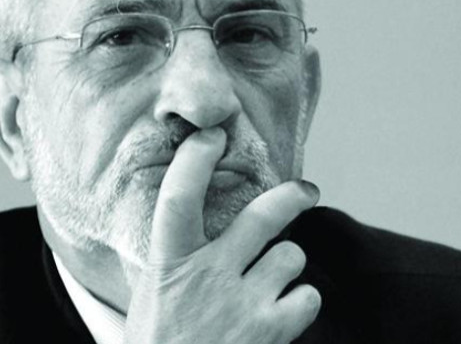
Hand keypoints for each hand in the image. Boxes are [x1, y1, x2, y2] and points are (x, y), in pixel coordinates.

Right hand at [123, 127, 321, 343]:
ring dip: (286, 268)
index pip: (177, 199)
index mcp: (169, 263)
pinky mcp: (272, 331)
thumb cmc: (161, 341)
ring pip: (290, 256)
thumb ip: (177, 257)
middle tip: (305, 191)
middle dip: (292, 197)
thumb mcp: (152, 294)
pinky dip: (300, 302)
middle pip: (263, 216)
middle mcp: (207, 276)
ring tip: (269, 285)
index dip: (195, 161)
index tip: (211, 136)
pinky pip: (308, 296)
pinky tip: (280, 313)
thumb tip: (196, 216)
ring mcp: (242, 304)